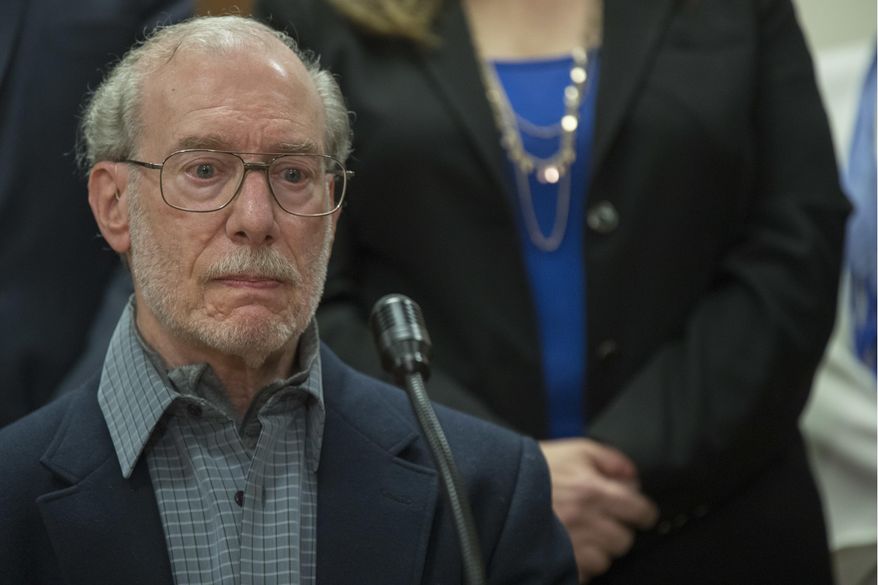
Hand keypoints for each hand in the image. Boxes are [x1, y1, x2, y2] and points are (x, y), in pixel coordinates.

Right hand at [540, 438, 657, 582]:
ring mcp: (571, 546)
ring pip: (604, 560)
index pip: (640, 512)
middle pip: (624, 540)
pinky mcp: (556, 563)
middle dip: (616, 530)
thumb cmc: (532, 468)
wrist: (494, 485)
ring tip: (578, 533)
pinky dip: (578, 564)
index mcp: (593, 491)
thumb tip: (632, 475)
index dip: (641, 512)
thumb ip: (610, 459)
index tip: (636, 512)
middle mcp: (586, 521)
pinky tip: (565, 546)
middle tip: (600, 520)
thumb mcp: (574, 449)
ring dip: (596, 549)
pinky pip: (583, 574)